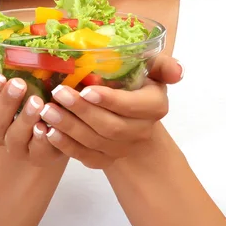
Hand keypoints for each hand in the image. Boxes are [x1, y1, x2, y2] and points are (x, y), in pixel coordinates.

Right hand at [0, 67, 62, 165]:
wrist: (48, 105)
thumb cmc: (18, 88)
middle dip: (6, 103)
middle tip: (19, 84)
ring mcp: (15, 145)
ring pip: (14, 138)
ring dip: (24, 120)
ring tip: (37, 102)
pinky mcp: (36, 154)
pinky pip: (37, 152)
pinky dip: (41, 140)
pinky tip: (46, 127)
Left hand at [39, 56, 183, 168]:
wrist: (133, 116)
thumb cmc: (139, 84)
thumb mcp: (153, 69)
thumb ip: (163, 65)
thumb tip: (178, 71)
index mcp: (155, 107)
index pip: (132, 107)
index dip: (110, 100)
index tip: (87, 89)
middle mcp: (141, 132)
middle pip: (110, 126)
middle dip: (82, 111)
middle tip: (58, 93)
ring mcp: (122, 149)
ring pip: (94, 142)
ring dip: (68, 127)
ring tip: (47, 109)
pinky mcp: (104, 159)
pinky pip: (84, 156)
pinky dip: (65, 146)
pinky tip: (48, 131)